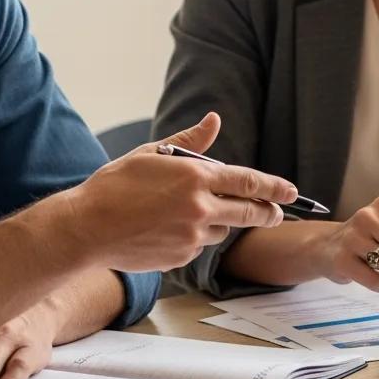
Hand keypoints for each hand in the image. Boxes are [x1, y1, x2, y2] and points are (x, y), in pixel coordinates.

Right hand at [60, 113, 292, 272]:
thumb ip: (190, 141)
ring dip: (220, 223)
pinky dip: (194, 238)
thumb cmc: (115, 185)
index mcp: (194, 176)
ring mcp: (191, 236)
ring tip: (192, 214)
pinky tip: (168, 230)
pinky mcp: (181, 258)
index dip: (275, 186)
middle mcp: (199, 207)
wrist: (86, 227)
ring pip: (222, 231)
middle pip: (250, 213)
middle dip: (267, 212)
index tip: (292, 191)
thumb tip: (214, 120)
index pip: (248, 181)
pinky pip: (199, 247)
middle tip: (275, 212)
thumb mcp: (152, 153)